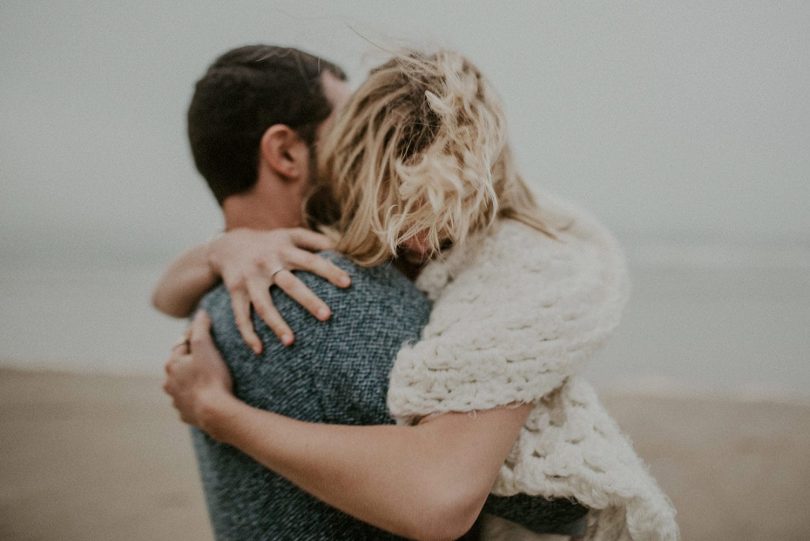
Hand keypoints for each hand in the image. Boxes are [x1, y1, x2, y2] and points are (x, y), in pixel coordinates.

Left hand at [163, 311, 233, 433]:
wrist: (214, 411)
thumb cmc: (210, 377)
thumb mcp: (205, 346)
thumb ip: (201, 328)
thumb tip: (200, 313)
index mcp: (172, 364)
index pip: (181, 345)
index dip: (194, 339)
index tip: (207, 337)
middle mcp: (169, 382)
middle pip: (180, 367)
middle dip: (190, 362)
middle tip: (208, 359)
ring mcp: (176, 400)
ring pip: (182, 386)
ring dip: (190, 382)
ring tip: (207, 379)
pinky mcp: (185, 414)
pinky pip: (189, 402)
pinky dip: (196, 398)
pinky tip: (207, 397)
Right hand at [207, 227, 351, 352]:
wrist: (227, 245)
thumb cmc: (269, 243)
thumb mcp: (289, 234)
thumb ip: (315, 239)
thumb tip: (343, 247)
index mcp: (283, 250)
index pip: (310, 260)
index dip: (329, 271)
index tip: (348, 283)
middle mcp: (267, 264)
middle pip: (289, 284)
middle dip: (308, 300)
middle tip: (327, 316)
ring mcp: (250, 280)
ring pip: (264, 305)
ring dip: (276, 324)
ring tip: (291, 342)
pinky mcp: (235, 292)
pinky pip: (241, 316)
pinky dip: (248, 334)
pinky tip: (259, 350)